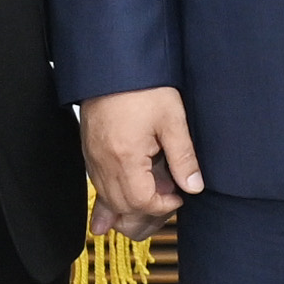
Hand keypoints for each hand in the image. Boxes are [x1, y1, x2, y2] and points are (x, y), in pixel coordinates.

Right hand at [81, 85, 201, 233]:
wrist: (113, 65)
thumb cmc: (143, 87)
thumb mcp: (172, 120)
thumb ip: (183, 157)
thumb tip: (194, 186)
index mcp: (125, 157)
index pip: (141, 201)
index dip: (162, 206)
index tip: (179, 196)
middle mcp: (103, 163)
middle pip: (121, 207)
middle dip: (146, 212)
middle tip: (167, 200)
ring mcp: (93, 159)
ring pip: (107, 201)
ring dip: (127, 210)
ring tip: (147, 208)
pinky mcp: (89, 152)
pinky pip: (96, 187)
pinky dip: (106, 202)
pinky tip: (107, 218)